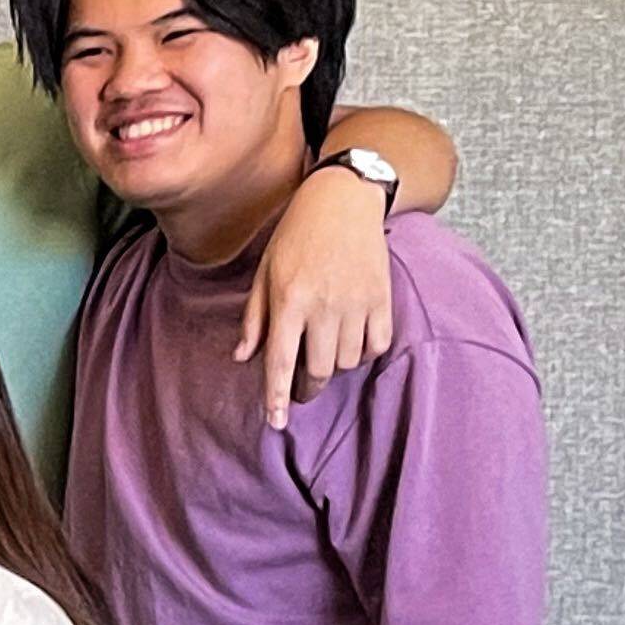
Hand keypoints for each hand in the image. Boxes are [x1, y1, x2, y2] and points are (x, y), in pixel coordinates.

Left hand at [240, 164, 397, 427]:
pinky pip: (377, 344)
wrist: (343, 201)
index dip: (276, 398)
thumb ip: (255, 319)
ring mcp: (357, 301)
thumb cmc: (295, 238)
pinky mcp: (383, 296)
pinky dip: (364, 352)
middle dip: (307, 388)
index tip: (275, 424)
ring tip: (324, 350)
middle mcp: (324, 305)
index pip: (280, 361)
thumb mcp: (264, 274)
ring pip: (348, 361)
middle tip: (301, 386)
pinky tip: (351, 342)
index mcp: (289, 300)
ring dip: (335, 367)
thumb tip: (241, 358)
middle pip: (319, 371)